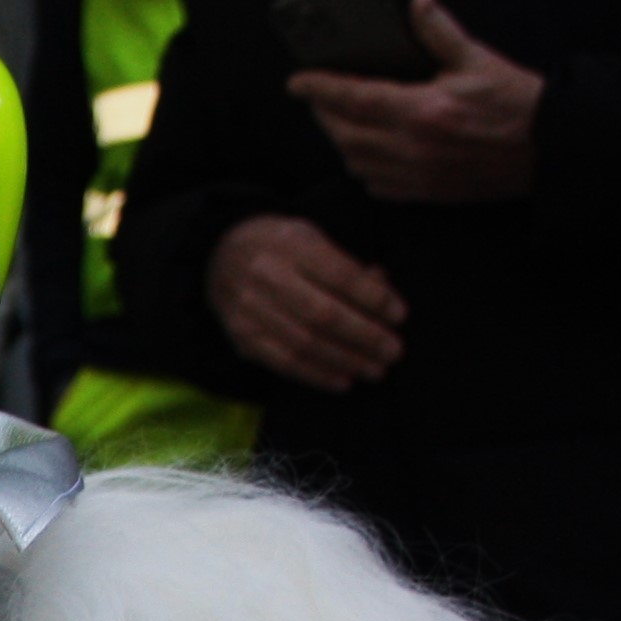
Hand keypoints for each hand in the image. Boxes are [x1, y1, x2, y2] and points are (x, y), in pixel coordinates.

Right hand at [205, 214, 406, 391]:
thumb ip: (347, 265)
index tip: (400, 316)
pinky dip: (316, 375)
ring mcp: (250, 310)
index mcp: (291, 245)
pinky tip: (343, 381)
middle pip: (323, 314)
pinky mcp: (243, 338)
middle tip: (394, 351)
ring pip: (304, 343)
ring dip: (345, 361)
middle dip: (364, 336)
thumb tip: (383, 289)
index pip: (339, 275)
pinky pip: (283, 362)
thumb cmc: (281, 247)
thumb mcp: (313, 239)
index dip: (373, 298)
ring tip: (376, 370)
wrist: (219, 257)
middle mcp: (267, 277)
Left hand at [288, 0, 544, 203]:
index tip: (297, 81)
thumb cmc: (516, 102)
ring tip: (340, 118)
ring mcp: (416, 175)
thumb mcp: (478, 58)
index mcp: (423, 109)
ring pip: (354, 161)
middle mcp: (412, 146)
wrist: (548, 148)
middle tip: (319, 96)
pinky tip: (367, 148)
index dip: (319, 88)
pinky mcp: (424, 193)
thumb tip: (418, 1)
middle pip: (344, 133)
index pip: (353, 98)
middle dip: (324, 114)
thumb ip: (439, 31)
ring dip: (340, 140)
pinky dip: (362, 165)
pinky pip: (374, 184)